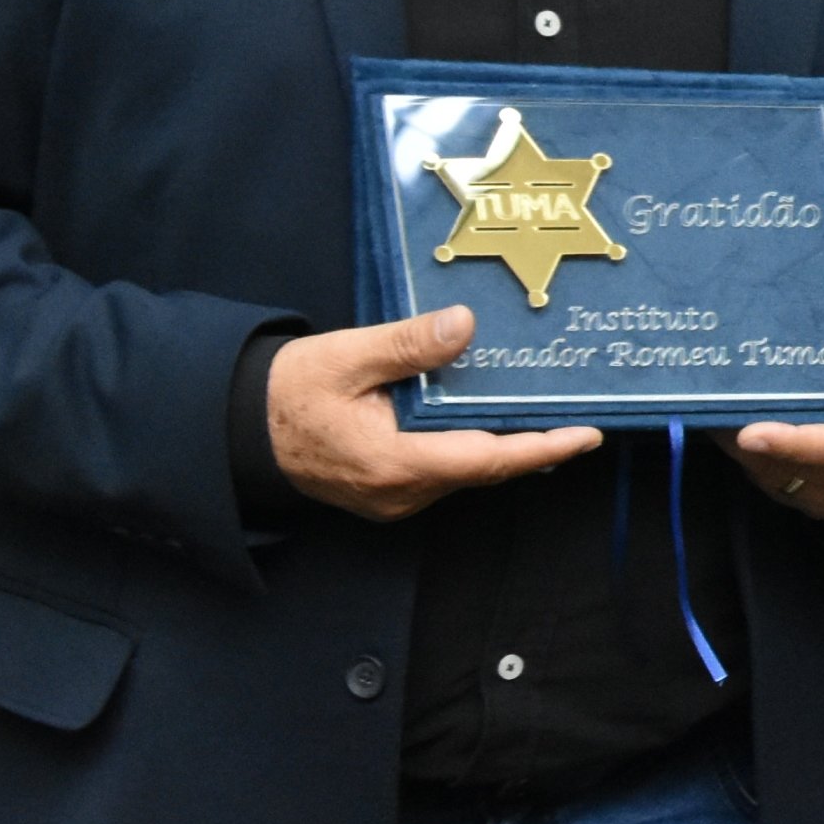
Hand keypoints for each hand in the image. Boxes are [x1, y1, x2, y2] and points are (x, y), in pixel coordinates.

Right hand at [268, 308, 598, 521]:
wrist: (236, 428)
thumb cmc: (286, 392)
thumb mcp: (344, 357)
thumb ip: (406, 346)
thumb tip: (462, 326)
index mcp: (395, 463)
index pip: (487, 459)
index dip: (541, 447)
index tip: (587, 435)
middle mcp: (402, 492)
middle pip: (485, 468)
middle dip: (533, 443)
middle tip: (580, 413)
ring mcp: (395, 497)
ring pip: (465, 470)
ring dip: (501, 443)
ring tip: (546, 410)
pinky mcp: (388, 490)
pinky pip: (444, 469)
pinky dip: (470, 445)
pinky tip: (488, 417)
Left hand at [730, 324, 823, 519]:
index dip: (801, 444)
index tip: (754, 433)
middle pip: (819, 472)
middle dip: (770, 451)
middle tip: (726, 431)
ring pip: (800, 485)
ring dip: (763, 462)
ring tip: (728, 431)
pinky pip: (795, 494)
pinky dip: (768, 471)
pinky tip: (751, 447)